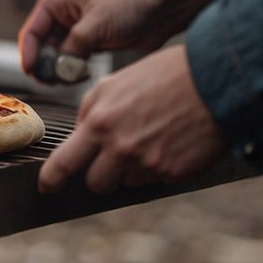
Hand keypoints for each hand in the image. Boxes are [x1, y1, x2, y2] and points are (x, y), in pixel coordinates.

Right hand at [19, 0, 176, 77]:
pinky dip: (76, 69)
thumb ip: (71, 50)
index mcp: (60, 2)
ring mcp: (83, 28)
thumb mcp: (93, 27)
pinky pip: (77, 58)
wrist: (167, 3)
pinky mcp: (98, 40)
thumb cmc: (131, 2)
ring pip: (60, 54)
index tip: (31, 71)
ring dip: (61, 69)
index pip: (33, 30)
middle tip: (50, 81)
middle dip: (46, 64)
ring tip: (69, 79)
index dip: (29, 52)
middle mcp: (68, 14)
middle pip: (44, 45)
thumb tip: (59, 70)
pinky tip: (83, 75)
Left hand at [38, 45, 227, 193]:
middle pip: (96, 183)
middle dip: (99, 175)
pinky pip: (154, 179)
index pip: (64, 163)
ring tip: (149, 139)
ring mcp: (148, 163)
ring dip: (130, 169)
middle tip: (112, 158)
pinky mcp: (173, 173)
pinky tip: (169, 141)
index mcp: (99, 122)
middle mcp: (120, 147)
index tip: (46, 187)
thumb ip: (90, 112)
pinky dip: (157, 167)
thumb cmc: (163, 76)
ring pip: (126, 183)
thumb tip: (79, 136)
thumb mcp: (113, 84)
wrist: (215, 79)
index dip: (52, 180)